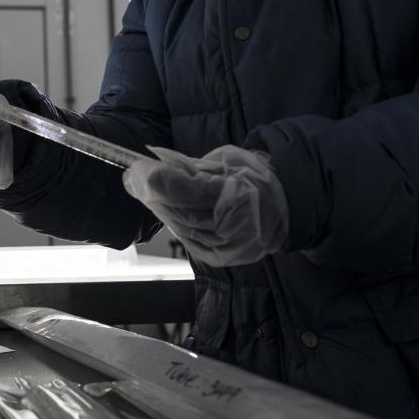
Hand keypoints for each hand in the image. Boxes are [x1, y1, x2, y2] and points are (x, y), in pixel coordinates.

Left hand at [122, 145, 288, 266]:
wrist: (285, 207)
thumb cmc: (253, 176)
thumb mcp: (228, 160)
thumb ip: (193, 167)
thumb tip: (155, 167)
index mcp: (240, 194)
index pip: (190, 191)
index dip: (160, 181)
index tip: (138, 168)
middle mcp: (235, 226)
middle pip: (180, 213)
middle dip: (152, 195)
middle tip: (133, 178)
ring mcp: (229, 247)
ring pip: (181, 228)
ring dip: (158, 208)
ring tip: (144, 190)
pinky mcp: (222, 258)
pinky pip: (189, 240)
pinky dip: (173, 224)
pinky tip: (163, 209)